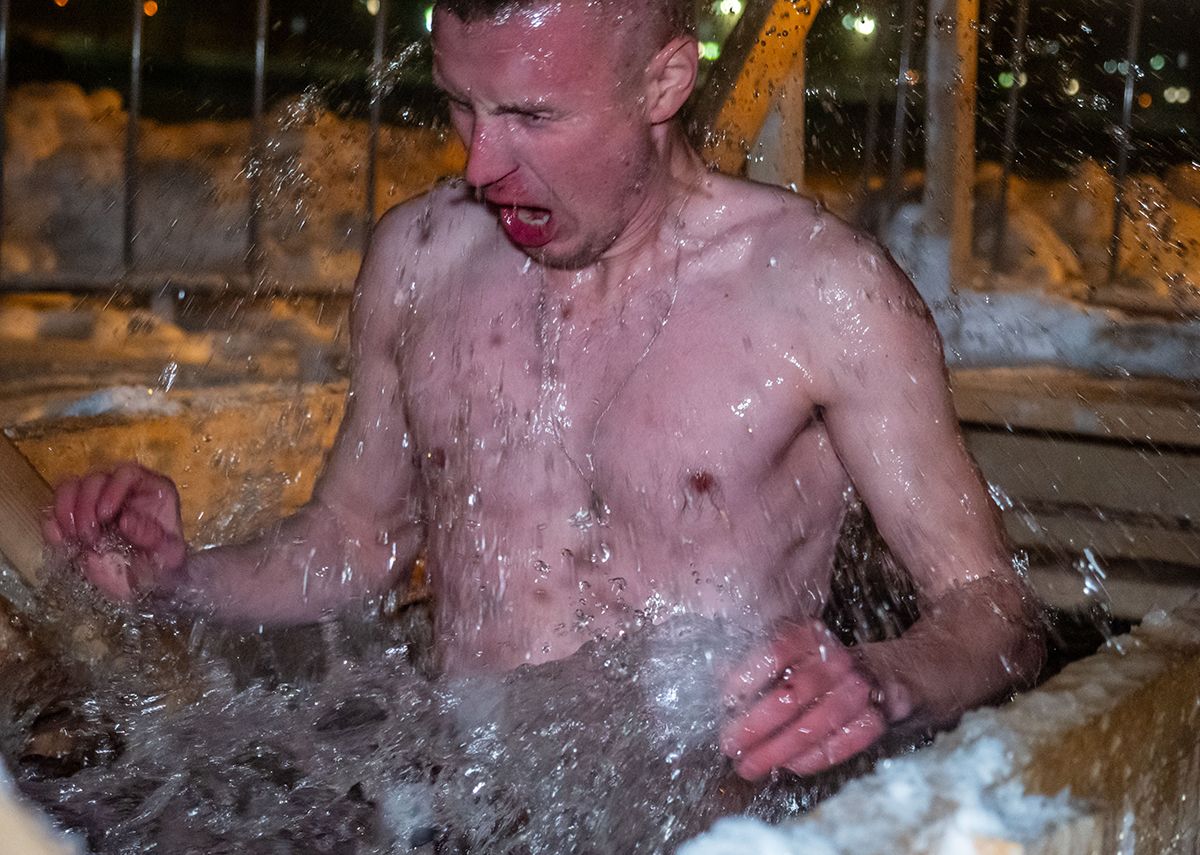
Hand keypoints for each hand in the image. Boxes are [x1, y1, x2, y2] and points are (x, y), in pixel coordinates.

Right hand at [43, 463, 186, 601]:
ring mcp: (96, 501)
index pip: (127, 473)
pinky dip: (53, 524)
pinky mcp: (75, 518)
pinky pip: (54, 510)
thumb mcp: (169, 556)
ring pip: (70, 486)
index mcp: (152, 489)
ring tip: (78, 539)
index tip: (105, 516)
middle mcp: (123, 489)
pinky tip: (63, 542)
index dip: (113, 489)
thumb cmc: (163, 566)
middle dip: (86, 506)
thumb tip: (125, 519)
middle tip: (91, 537)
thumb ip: (151, 536)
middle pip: (95, 478)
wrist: (144, 588)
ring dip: (67, 511)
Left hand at [719, 619, 903, 779]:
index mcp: (810, 635)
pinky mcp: (877, 717)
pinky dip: (812, 759)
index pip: (776, 651)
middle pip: (793, 693)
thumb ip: (749, 664)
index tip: (725, 700)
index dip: (747, 676)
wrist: (880, 673)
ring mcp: (861, 688)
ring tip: (749, 765)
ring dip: (778, 750)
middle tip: (729, 744)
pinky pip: (843, 744)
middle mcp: (838, 658)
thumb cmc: (813, 667)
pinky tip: (787, 767)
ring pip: (816, 723)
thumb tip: (712, 679)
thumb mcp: (783, 654)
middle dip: (755, 725)